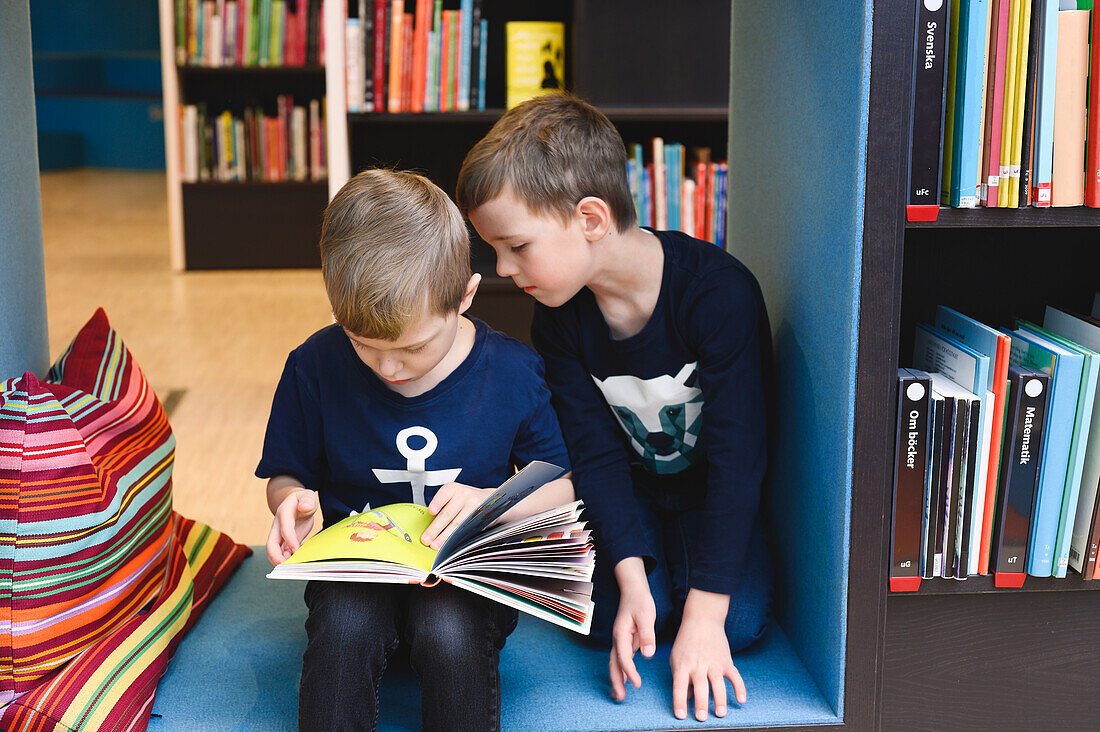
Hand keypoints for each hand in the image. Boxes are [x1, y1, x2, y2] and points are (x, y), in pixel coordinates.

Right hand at [266, 489, 317, 564]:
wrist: (297, 503)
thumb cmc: (303, 500)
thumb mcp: (308, 496)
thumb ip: (307, 500)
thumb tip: (304, 507)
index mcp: (283, 513)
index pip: (284, 528)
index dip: (289, 539)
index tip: (296, 549)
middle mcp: (278, 525)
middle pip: (271, 544)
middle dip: (276, 556)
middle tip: (286, 566)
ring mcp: (279, 535)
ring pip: (274, 551)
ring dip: (281, 561)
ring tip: (292, 568)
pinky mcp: (283, 542)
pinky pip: (282, 553)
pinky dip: (286, 560)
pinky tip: (295, 564)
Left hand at [420, 482, 490, 549]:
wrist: (488, 500)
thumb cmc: (464, 500)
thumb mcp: (453, 497)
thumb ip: (442, 507)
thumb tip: (427, 526)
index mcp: (454, 489)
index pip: (444, 494)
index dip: (437, 502)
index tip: (431, 511)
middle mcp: (465, 496)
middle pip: (448, 513)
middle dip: (435, 528)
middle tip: (426, 539)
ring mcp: (474, 507)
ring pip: (457, 525)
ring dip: (444, 537)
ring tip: (435, 545)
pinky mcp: (480, 519)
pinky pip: (466, 531)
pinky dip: (456, 540)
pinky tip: (448, 546)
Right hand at [608, 557, 656, 701]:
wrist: (633, 589)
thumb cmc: (639, 601)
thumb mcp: (646, 615)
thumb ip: (647, 635)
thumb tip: (647, 654)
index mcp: (621, 633)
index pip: (623, 657)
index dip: (629, 671)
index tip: (637, 684)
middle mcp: (617, 638)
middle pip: (613, 663)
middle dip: (616, 681)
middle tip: (620, 698)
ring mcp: (620, 640)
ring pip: (615, 662)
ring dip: (617, 678)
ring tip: (619, 695)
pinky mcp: (625, 640)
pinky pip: (621, 659)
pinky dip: (621, 671)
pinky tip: (625, 680)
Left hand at [669, 590, 744, 720]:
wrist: (702, 620)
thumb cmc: (685, 642)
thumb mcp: (676, 659)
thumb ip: (680, 679)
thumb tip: (686, 699)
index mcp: (682, 665)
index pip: (679, 686)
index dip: (679, 701)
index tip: (681, 716)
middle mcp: (698, 665)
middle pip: (699, 686)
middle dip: (701, 703)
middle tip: (702, 718)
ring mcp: (713, 663)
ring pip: (718, 683)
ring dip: (720, 699)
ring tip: (720, 714)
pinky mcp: (726, 661)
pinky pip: (735, 676)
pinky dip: (739, 687)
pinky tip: (741, 700)